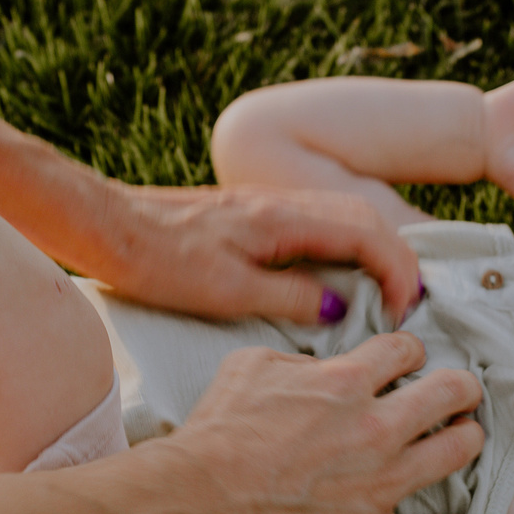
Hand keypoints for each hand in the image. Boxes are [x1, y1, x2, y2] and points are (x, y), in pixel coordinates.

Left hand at [84, 183, 423, 320]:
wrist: (108, 226)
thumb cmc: (160, 261)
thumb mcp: (227, 292)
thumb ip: (289, 299)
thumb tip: (339, 308)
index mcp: (283, 219)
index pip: (369, 234)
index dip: (398, 271)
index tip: (404, 310)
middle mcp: (283, 203)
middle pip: (367, 218)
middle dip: (397, 260)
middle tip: (405, 306)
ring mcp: (268, 205)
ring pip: (345, 217)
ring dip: (374, 251)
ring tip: (382, 295)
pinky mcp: (253, 214)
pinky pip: (318, 223)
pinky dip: (345, 247)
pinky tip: (336, 277)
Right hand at [177, 331, 485, 513]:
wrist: (205, 494)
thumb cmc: (221, 428)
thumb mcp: (252, 364)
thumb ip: (300, 360)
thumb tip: (319, 368)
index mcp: (348, 380)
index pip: (407, 350)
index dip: (412, 351)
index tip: (410, 360)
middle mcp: (377, 427)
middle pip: (452, 393)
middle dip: (462, 388)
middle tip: (460, 393)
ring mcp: (380, 481)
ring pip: (457, 452)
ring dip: (465, 440)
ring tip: (463, 439)